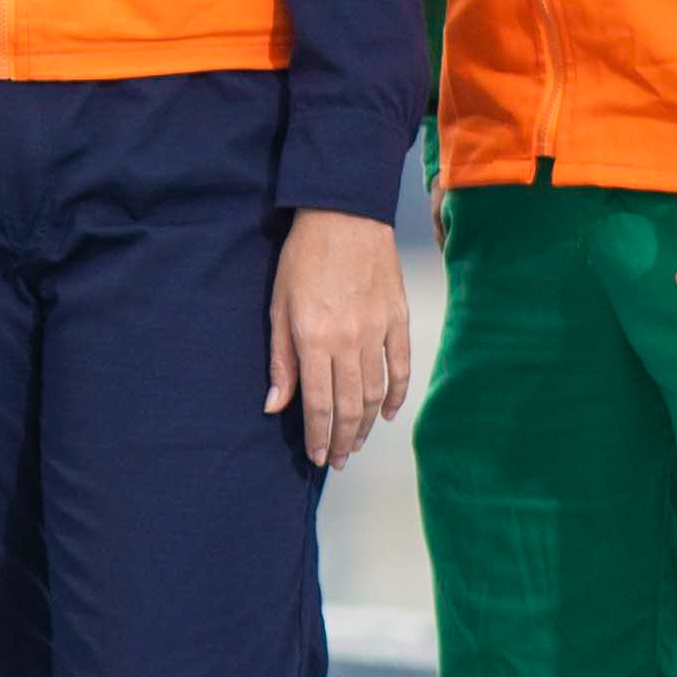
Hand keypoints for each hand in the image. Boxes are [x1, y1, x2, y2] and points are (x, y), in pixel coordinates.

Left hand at [265, 210, 413, 466]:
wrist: (344, 216)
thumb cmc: (304, 258)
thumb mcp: (278, 307)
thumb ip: (281, 361)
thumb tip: (275, 406)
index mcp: (315, 340)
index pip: (320, 404)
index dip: (320, 436)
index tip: (318, 457)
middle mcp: (349, 342)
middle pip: (351, 406)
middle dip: (344, 439)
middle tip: (338, 460)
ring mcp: (378, 332)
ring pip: (376, 393)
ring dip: (367, 424)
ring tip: (357, 443)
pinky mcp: (398, 320)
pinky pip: (401, 367)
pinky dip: (397, 394)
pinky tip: (388, 413)